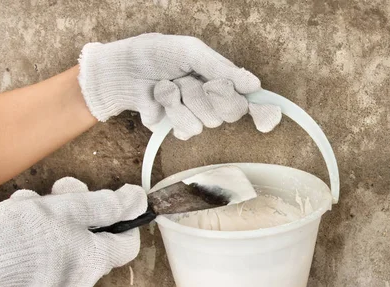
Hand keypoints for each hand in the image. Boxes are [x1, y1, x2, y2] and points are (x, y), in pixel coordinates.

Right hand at [0, 178, 146, 286]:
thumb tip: (139, 201)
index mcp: (93, 263)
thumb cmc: (23, 232)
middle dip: (78, 209)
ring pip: (62, 242)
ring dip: (50, 217)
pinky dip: (30, 235)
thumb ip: (108, 205)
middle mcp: (76, 282)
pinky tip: (14, 219)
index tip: (114, 200)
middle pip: (92, 239)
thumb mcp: (71, 209)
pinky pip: (38, 256)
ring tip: (29, 204)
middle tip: (60, 190)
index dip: (124, 220)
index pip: (127, 245)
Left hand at [78, 33, 281, 138]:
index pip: (249, 100)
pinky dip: (170, 111)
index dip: (261, 112)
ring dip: (183, 100)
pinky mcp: (178, 129)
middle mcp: (213, 100)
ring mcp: (196, 115)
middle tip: (190, 80)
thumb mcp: (191, 51)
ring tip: (168, 86)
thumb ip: (222, 68)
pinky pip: (187, 131)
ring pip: (206, 121)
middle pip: (231, 112)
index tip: (267, 119)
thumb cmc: (155, 54)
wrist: (122, 71)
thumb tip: (254, 85)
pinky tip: (160, 100)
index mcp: (220, 79)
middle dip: (208, 94)